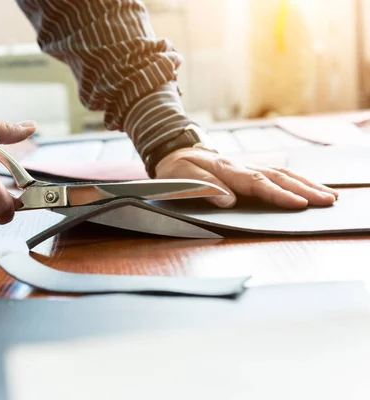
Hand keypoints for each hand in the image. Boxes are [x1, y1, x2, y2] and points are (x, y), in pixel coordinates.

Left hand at [155, 148, 338, 208]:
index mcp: (225, 169)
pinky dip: (297, 180)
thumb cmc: (177, 169)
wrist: (175, 151)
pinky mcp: (251, 170)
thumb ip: (203, 186)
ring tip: (329, 196)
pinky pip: (278, 173)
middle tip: (326, 201)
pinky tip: (312, 187)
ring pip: (282, 173)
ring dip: (306, 184)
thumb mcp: (180, 178)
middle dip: (303, 190)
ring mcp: (248, 166)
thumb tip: (228, 201)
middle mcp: (241, 166)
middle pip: (277, 177)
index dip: (277, 194)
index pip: (256, 183)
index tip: (298, 203)